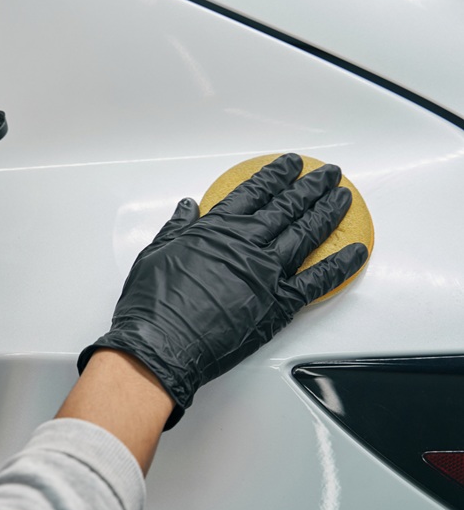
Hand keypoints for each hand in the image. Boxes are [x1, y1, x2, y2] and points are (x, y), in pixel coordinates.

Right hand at [80, 153, 368, 428]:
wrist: (160, 344)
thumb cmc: (153, 304)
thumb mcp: (155, 253)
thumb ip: (178, 228)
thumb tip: (187, 208)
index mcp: (217, 229)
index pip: (254, 191)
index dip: (276, 175)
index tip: (291, 165)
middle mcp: (247, 244)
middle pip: (288, 207)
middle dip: (311, 187)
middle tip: (328, 175)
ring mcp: (267, 273)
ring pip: (307, 234)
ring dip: (329, 214)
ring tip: (342, 199)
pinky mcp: (278, 304)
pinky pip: (318, 280)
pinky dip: (340, 265)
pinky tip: (355, 253)